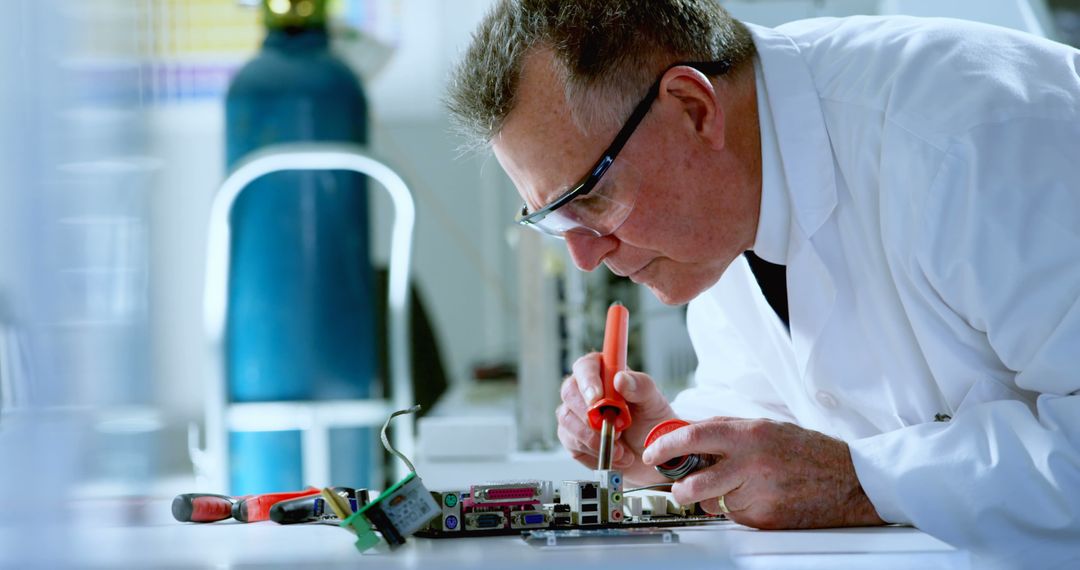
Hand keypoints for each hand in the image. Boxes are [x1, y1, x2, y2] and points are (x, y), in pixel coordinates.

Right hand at [556, 353, 675, 484]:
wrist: (650, 453)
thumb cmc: (651, 422)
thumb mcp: (653, 402)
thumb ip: (640, 387)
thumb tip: (620, 378)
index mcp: (604, 372)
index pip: (585, 367)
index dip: (588, 381)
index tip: (597, 398)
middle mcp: (584, 390)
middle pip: (569, 392)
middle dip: (588, 414)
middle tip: (615, 431)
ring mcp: (575, 413)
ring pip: (566, 419)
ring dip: (593, 438)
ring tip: (620, 449)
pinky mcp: (571, 436)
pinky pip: (571, 442)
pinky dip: (593, 452)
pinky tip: (613, 455)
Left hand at [641, 417, 884, 528]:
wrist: (848, 481)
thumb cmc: (806, 451)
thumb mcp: (764, 427)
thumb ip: (725, 430)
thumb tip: (686, 434)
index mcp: (749, 436)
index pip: (694, 437)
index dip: (665, 446)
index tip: (652, 453)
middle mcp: (752, 464)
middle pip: (695, 484)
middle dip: (680, 490)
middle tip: (680, 487)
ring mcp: (759, 495)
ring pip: (713, 503)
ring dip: (715, 499)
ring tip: (739, 487)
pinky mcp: (765, 520)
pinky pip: (735, 517)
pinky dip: (738, 510)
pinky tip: (759, 499)